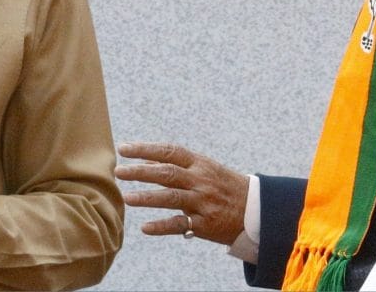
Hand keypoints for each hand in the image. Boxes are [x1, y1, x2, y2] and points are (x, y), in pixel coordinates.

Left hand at [115, 141, 247, 244]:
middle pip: (166, 173)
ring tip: (126, 197)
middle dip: (140, 171)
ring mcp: (203, 202)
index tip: (124, 148)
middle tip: (119, 172)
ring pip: (171, 197)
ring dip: (147, 198)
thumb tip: (145, 160)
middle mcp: (200, 180)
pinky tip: (145, 228)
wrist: (257, 209)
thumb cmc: (225, 186)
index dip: (145, 149)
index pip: (169, 152)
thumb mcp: (206, 169)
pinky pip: (181, 225)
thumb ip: (178, 165)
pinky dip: (162, 226)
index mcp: (200, 164)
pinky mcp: (206, 224)